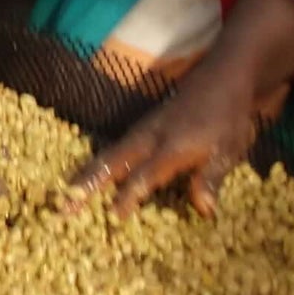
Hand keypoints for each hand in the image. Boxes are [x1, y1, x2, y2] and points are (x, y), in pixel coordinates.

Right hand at [66, 69, 261, 216]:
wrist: (224, 76)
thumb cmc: (229, 117)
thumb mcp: (229, 149)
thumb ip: (210, 179)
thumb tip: (204, 210)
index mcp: (171, 147)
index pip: (143, 176)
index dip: (128, 198)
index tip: (113, 218)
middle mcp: (149, 138)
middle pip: (112, 163)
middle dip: (87, 185)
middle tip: (64, 206)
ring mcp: (142, 130)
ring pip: (108, 154)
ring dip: (86, 174)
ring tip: (66, 193)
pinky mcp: (142, 127)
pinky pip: (115, 148)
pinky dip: (98, 163)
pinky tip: (90, 175)